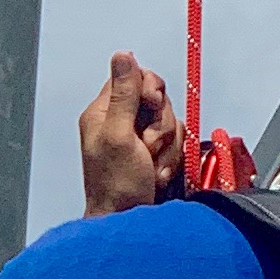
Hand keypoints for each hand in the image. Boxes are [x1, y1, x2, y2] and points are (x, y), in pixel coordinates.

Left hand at [80, 51, 183, 214]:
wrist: (129, 222)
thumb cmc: (116, 187)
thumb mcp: (119, 136)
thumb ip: (123, 94)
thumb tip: (122, 56)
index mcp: (103, 113)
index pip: (134, 77)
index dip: (148, 89)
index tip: (150, 106)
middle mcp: (121, 122)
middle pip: (157, 99)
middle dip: (160, 125)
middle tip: (148, 145)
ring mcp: (139, 138)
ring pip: (170, 120)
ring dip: (166, 146)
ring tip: (151, 165)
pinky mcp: (155, 153)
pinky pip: (176, 140)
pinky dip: (172, 157)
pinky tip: (157, 173)